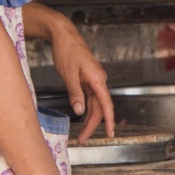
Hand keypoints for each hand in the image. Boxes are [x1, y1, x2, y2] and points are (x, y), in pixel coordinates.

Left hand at [41, 13, 113, 141]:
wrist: (63, 35)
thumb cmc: (66, 51)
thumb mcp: (68, 74)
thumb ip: (75, 93)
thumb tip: (80, 111)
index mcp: (97, 79)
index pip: (106, 104)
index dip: (110, 121)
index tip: (111, 134)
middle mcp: (99, 80)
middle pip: (100, 107)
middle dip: (93, 125)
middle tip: (83, 139)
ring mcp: (94, 79)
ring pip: (95, 104)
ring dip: (89, 119)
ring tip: (81, 133)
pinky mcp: (87, 79)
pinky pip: (90, 97)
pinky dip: (86, 108)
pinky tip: (81, 117)